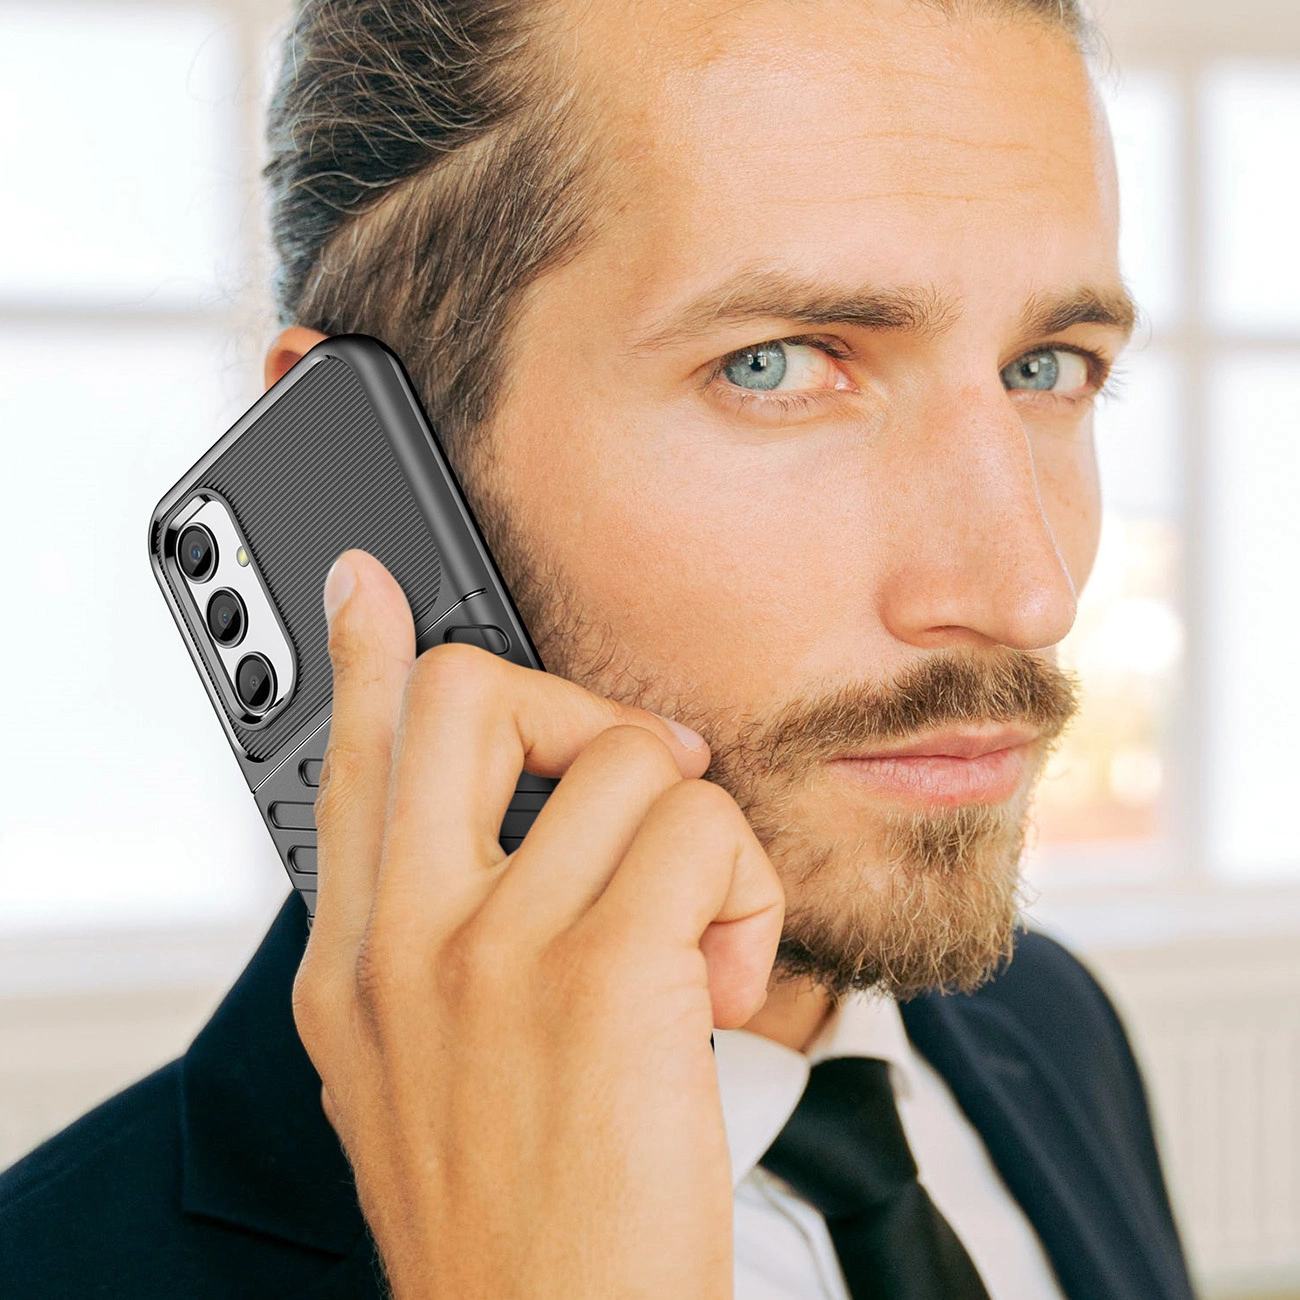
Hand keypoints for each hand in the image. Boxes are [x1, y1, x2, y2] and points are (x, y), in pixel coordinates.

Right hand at [292, 550, 783, 1299]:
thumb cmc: (510, 1215)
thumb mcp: (417, 1070)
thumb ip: (433, 937)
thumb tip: (486, 831)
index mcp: (354, 960)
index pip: (347, 759)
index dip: (364, 656)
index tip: (371, 585)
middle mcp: (407, 939)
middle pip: (468, 696)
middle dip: (574, 708)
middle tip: (626, 772)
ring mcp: (497, 950)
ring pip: (636, 761)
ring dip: (696, 840)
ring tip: (691, 941)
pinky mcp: (606, 972)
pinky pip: (703, 831)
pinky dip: (743, 892)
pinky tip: (720, 980)